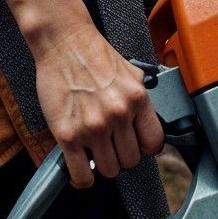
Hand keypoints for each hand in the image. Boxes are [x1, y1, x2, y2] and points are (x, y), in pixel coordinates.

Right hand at [31, 21, 165, 190]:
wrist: (63, 40)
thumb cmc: (94, 53)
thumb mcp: (131, 71)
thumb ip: (142, 97)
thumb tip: (150, 119)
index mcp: (137, 99)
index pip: (154, 144)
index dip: (144, 146)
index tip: (135, 144)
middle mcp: (118, 115)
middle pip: (130, 161)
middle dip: (120, 154)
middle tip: (110, 143)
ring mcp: (93, 127)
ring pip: (109, 170)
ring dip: (101, 163)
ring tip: (94, 149)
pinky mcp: (68, 134)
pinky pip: (82, 175)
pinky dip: (82, 178)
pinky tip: (80, 167)